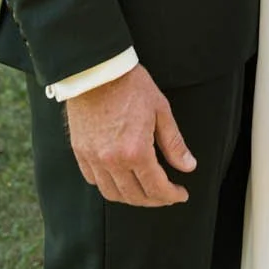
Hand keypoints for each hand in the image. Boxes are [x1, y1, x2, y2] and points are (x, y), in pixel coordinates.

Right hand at [64, 65, 196, 206]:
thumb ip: (174, 143)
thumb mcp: (161, 110)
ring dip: (131, 198)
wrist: (96, 69)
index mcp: (136, 151)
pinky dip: (109, 185)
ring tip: (145, 191)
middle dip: (155, 200)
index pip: (156, 188)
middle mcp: (112, 161)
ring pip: (112, 194)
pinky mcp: (80, 151)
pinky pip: (93, 180)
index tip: (181, 194)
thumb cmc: (131, 85)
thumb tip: (188, 167)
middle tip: (167, 194)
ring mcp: (93, 158)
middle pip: (135, 197)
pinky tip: (120, 178)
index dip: (172, 196)